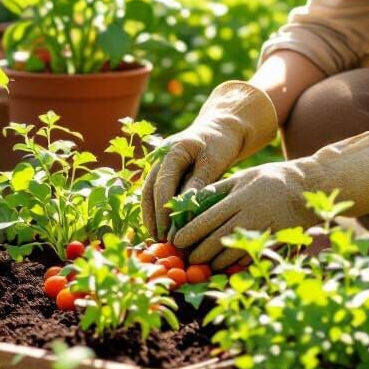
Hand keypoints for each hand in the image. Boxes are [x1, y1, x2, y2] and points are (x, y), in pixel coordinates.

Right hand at [141, 81, 277, 239]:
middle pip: (149, 191)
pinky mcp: (163, 172)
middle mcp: (160, 157)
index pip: (163, 185)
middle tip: (160, 241)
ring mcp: (158, 163)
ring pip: (148, 193)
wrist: (221, 128)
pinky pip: (154, 193)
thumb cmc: (221, 143)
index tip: (168, 232)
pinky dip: (155, 210)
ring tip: (158, 239)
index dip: (164, 211)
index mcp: (172, 150)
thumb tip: (185, 210)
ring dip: (151, 216)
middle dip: (153, 218)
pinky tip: (161, 227)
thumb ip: (199, 183)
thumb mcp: (214, 162)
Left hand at [171, 131, 368, 269]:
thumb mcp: (242, 177)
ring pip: (232, 256)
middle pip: (216, 242)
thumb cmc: (271, 179)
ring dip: (214, 264)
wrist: (309, 187)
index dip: (188, 234)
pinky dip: (234, 265)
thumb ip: (217, 190)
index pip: (207, 220)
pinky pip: (250, 259)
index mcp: (239, 199)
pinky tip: (226, 265)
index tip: (175, 241)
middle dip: (198, 254)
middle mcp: (249, 217)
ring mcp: (263, 232)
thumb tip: (190, 202)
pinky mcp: (274, 243)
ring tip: (203, 264)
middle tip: (186, 259)